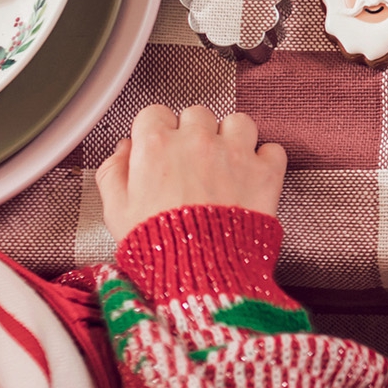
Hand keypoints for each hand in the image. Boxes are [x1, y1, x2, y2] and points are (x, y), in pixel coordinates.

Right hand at [97, 105, 285, 244]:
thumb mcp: (116, 211)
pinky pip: (272, 149)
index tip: (160, 147)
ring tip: (225, 165)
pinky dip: (265, 161)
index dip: (156, 132)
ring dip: (232, 139)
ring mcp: (235, 153)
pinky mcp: (265, 171)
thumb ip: (114, 172)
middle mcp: (197, 140)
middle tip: (192, 161)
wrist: (197, 273)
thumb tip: (124, 149)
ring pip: (238, 122)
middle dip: (194, 133)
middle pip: (197, 114)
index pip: (155, 114)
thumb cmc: (154, 245)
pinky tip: (252, 178)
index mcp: (156, 146)